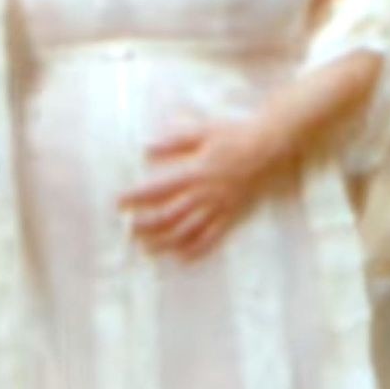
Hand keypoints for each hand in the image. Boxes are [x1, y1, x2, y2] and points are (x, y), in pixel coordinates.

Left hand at [119, 117, 288, 261]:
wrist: (270, 147)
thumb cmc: (235, 135)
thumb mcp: (203, 131)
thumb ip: (174, 141)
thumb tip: (147, 148)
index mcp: (194, 172)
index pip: (158, 189)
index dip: (136, 197)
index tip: (119, 203)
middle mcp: (204, 193)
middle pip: (168, 216)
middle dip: (146, 225)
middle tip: (129, 229)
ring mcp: (218, 207)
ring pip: (187, 231)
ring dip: (165, 242)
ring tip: (147, 248)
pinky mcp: (231, 215)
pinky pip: (212, 237)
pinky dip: (196, 249)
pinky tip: (182, 257)